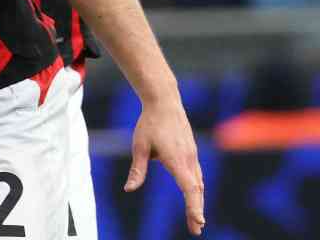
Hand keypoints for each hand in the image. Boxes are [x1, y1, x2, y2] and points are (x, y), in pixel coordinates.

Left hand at [126, 98, 204, 234]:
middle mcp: (189, 159)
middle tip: (196, 230)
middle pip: (196, 190)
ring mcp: (193, 155)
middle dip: (197, 210)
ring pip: (199, 182)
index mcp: (176, 159)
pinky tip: (195, 195)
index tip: (197, 221)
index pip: (189, 188)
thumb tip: (129, 189)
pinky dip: (197, 188)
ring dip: (198, 200)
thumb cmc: (149, 123)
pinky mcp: (192, 151)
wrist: (164, 101)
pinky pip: (197, 173)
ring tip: (196, 218)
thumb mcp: (139, 146)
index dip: (193, 206)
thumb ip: (137, 169)